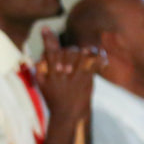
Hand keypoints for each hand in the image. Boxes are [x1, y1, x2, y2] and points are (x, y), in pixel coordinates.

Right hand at [35, 27, 102, 143]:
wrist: (67, 115)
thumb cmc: (54, 99)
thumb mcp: (41, 85)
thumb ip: (40, 70)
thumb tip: (40, 56)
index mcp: (49, 73)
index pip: (48, 52)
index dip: (48, 39)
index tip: (45, 28)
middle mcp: (61, 73)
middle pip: (67, 51)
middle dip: (69, 50)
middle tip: (72, 56)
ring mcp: (75, 76)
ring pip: (79, 55)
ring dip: (84, 52)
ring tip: (88, 51)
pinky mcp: (86, 80)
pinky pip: (94, 64)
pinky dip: (99, 58)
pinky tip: (103, 55)